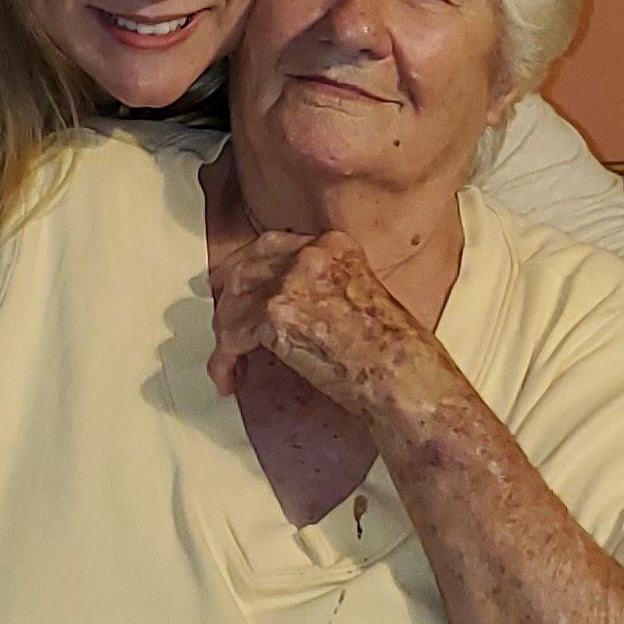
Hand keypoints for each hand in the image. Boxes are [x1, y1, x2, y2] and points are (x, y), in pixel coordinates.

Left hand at [207, 228, 440, 419]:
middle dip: (227, 300)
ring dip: (226, 337)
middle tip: (222, 323)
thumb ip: (325, 288)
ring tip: (230, 362)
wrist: (401, 373)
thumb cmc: (395, 351)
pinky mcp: (275, 316)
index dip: (248, 269)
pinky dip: (224, 361)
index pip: (272, 245)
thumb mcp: (363, 296)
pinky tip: (229, 378)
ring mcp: (290, 282)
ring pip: (233, 304)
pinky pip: (232, 338)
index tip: (236, 285)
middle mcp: (310, 255)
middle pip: (244, 269)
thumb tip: (295, 306)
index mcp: (334, 245)